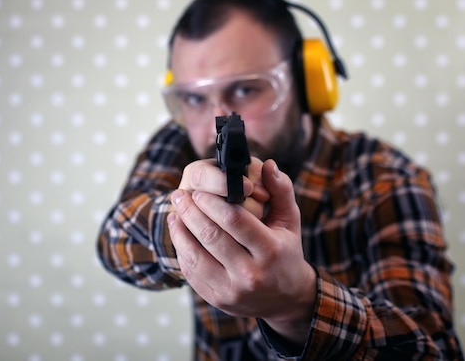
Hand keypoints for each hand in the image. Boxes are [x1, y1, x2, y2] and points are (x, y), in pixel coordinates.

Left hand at [168, 159, 316, 343]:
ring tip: (175, 212)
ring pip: (195, 256)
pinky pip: (191, 272)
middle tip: (179, 195)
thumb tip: (268, 165)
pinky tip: (178, 233)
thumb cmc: (285, 252)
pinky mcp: (216, 299)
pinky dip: (182, 250)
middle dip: (191, 212)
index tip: (200, 191)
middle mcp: (251, 274)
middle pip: (212, 236)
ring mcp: (232, 290)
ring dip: (180, 230)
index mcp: (270, 251)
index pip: (235, 220)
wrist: (285, 299)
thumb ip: (281, 190)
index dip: (214, 202)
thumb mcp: (290, 221)